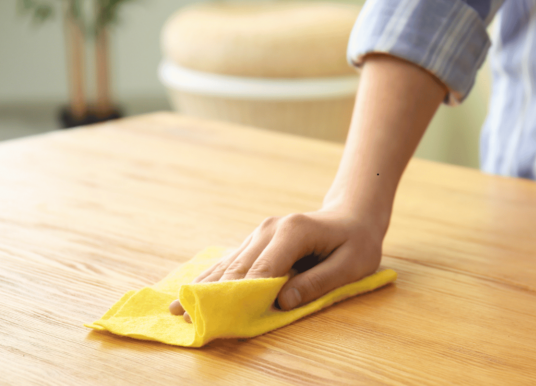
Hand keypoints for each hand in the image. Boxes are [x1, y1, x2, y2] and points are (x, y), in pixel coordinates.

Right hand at [169, 208, 385, 321]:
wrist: (352, 216)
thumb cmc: (357, 242)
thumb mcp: (351, 265)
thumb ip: (318, 283)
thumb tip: (282, 302)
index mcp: (293, 232)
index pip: (263, 270)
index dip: (242, 296)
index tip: (220, 318)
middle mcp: (270, 228)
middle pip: (238, 268)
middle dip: (213, 296)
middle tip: (187, 320)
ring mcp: (260, 231)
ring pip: (229, 263)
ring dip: (204, 287)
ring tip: (178, 309)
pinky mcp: (257, 238)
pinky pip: (231, 260)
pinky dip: (212, 277)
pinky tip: (191, 291)